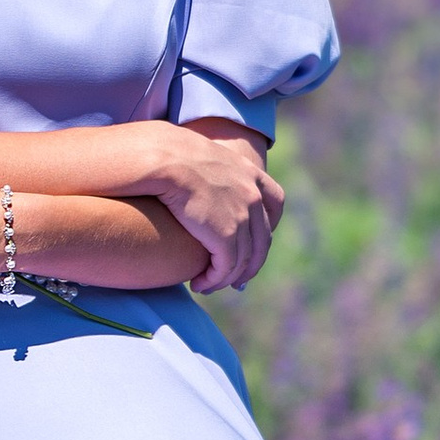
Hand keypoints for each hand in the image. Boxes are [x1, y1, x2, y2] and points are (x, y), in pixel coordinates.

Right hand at [142, 127, 282, 295]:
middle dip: (252, 263)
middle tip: (236, 279)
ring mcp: (242, 216)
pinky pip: (226, 267)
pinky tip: (199, 284)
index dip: (268, 225)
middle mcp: (252, 195)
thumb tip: (195, 180)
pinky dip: (215, 280)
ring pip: (244, 259)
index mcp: (249, 173)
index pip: (275, 202)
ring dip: (228, 277)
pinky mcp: (225, 236)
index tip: (255, 240)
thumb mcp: (200, 156)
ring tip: (210, 285)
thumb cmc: (168, 154)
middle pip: (263, 238)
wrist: (164, 158)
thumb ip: (209, 171)